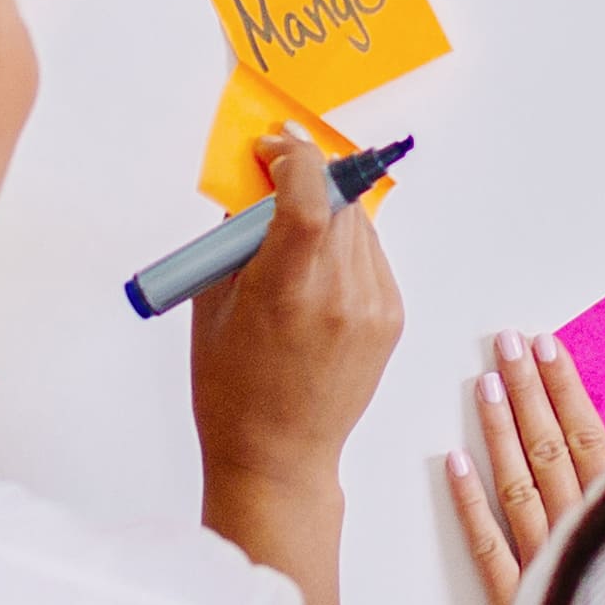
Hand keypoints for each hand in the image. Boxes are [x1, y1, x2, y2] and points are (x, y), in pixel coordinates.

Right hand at [188, 139, 400, 516]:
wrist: (279, 455)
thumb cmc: (233, 389)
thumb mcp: (212, 303)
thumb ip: (236, 238)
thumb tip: (255, 183)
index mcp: (287, 292)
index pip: (311, 194)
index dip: (293, 157)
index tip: (272, 149)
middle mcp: (340, 296)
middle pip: (338, 197)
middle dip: (308, 173)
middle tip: (276, 169)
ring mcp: (373, 308)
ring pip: (359, 221)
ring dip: (327, 206)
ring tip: (291, 228)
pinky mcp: (392, 318)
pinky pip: (371, 254)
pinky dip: (345, 243)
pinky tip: (316, 266)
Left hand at [442, 331, 604, 604]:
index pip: (590, 434)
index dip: (565, 386)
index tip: (548, 343)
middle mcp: (585, 534)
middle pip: (549, 447)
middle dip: (526, 390)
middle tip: (504, 341)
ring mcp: (548, 568)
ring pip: (517, 484)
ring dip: (498, 430)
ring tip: (480, 384)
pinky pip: (488, 548)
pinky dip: (468, 505)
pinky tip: (453, 464)